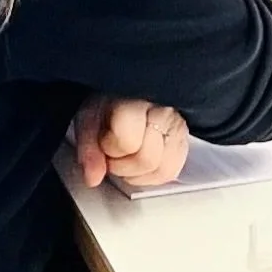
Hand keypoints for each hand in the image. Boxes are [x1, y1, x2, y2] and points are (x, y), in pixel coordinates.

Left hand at [72, 95, 190, 188]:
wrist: (125, 94)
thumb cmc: (108, 102)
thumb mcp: (88, 117)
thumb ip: (88, 148)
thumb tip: (93, 177)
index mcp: (136, 99)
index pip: (128, 140)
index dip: (111, 147)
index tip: (103, 140)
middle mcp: (163, 110)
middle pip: (147, 159)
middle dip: (123, 165)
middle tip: (112, 153)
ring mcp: (178, 126)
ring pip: (163, 170)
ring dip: (137, 174)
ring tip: (126, 157)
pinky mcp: (184, 141)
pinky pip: (171, 172)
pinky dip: (151, 176)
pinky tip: (139, 164)